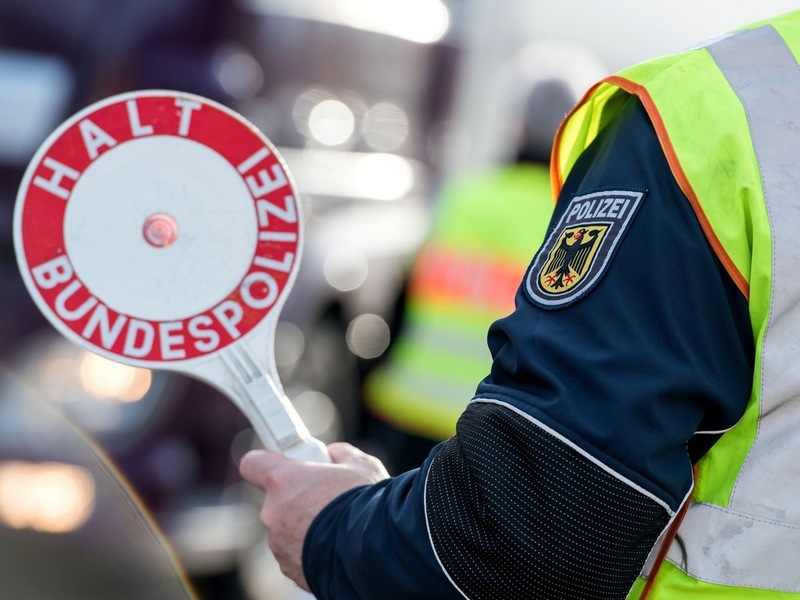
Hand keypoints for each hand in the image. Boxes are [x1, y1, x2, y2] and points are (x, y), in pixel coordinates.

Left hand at [239, 442, 389, 589]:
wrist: (374, 552)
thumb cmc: (365, 504)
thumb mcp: (362, 466)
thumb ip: (342, 454)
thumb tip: (335, 454)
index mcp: (284, 480)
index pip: (253, 464)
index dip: (267, 462)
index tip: (283, 464)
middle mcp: (273, 512)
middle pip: (277, 499)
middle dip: (298, 498)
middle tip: (326, 498)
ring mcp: (279, 544)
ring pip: (286, 528)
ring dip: (305, 526)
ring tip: (336, 525)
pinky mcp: (289, 568)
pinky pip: (296, 552)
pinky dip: (310, 549)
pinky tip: (335, 545)